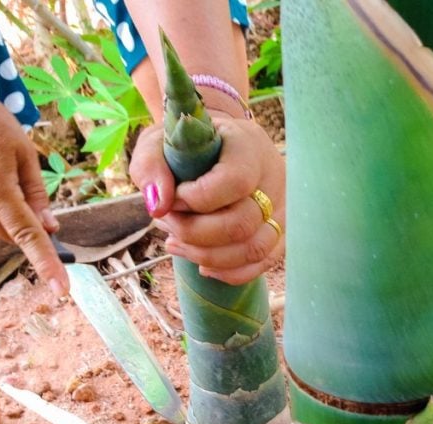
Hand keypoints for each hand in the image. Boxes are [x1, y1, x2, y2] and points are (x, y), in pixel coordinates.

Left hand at [130, 113, 285, 285]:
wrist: (217, 146)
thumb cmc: (187, 144)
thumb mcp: (159, 141)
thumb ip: (151, 164)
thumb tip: (158, 205)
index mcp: (248, 146)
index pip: (234, 182)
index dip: (197, 199)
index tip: (173, 198)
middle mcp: (273, 178)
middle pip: (242, 224)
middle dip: (194, 232)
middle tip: (167, 221)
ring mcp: (281, 208)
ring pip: (254, 249)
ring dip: (207, 256)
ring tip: (175, 243)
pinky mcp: (280, 231)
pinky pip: (263, 263)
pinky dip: (230, 272)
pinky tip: (203, 266)